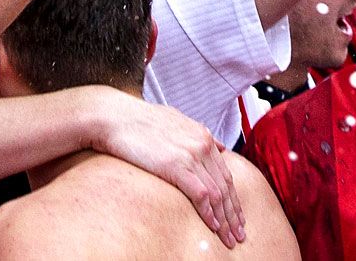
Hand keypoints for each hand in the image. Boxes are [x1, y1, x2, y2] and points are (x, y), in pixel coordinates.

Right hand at [90, 91, 244, 248]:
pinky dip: (209, 213)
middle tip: (239, 233)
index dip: (234, 198)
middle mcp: (203, 146)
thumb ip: (200, 135)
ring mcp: (192, 156)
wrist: (115, 117)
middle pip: (226, 186)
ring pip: (218, 194)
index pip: (226, 174)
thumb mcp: (177, 122)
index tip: (237, 216)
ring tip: (230, 238)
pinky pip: (201, 194)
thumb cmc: (140, 121)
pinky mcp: (177, 166)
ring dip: (225, 220)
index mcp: (204, 137)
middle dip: (234, 214)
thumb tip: (219, 148)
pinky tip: (213, 227)